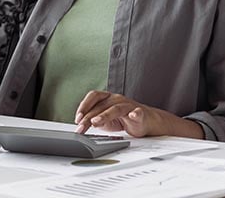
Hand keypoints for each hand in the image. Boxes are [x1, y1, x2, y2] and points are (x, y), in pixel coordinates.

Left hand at [73, 90, 203, 138]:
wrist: (147, 122)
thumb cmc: (125, 119)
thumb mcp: (105, 120)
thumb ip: (93, 120)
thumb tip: (81, 125)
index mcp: (108, 98)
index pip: (93, 97)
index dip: (84, 106)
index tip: (77, 118)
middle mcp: (117, 99)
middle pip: (101, 105)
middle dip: (89, 117)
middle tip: (81, 127)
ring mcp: (129, 106)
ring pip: (115, 108)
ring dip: (104, 115)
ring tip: (96, 122)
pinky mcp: (140, 114)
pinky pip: (137, 113)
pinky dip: (135, 114)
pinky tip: (133, 116)